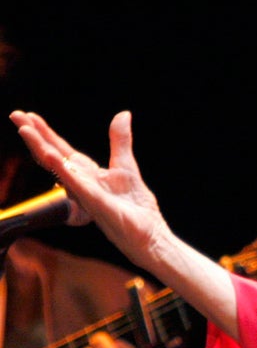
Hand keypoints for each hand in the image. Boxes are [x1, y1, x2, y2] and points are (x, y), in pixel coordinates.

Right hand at [9, 111, 169, 277]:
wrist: (148, 233)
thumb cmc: (134, 206)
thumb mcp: (125, 165)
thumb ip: (120, 141)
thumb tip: (123, 114)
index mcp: (85, 173)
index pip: (60, 149)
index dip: (44, 132)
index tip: (28, 115)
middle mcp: (79, 182)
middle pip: (51, 155)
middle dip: (33, 135)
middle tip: (15, 115)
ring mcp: (84, 193)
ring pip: (57, 168)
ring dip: (40, 148)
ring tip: (25, 130)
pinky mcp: (95, 203)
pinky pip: (75, 185)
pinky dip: (62, 170)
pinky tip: (51, 156)